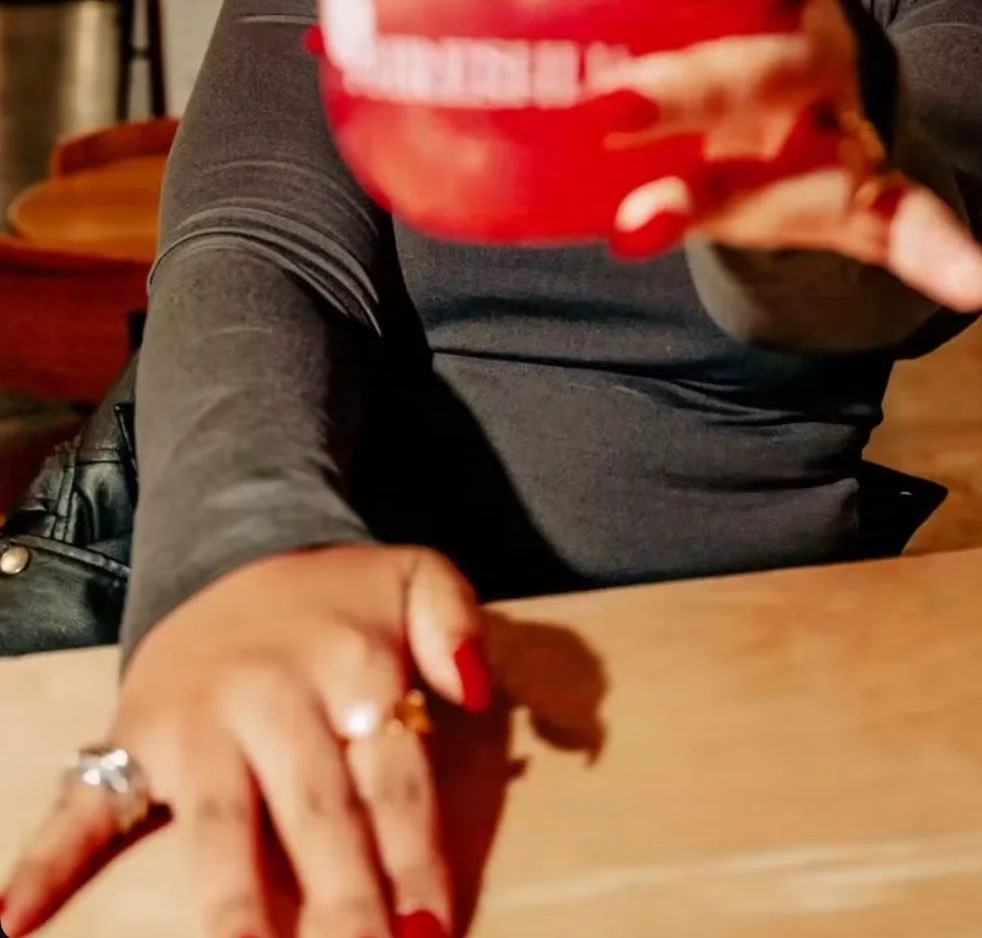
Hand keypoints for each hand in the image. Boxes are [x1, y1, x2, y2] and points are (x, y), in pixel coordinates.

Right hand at [0, 542, 492, 937]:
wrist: (231, 544)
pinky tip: (20, 919)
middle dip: (341, 902)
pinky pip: (83, 806)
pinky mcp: (130, 737)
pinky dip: (48, 863)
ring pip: (217, 830)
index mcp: (350, 663)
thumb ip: (458, 623)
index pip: (392, 779)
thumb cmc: (338, 600)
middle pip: (314, 814)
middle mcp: (272, 695)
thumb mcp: (416, 577)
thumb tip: (475, 691)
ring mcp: (195, 722)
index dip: (414, 856)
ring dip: (233, 910)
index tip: (432, 928)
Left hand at [595, 0, 981, 312]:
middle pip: (780, 61)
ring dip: (725, 193)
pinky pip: (911, 221)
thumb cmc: (708, 11)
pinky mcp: (862, 195)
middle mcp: (828, 43)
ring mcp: (848, 123)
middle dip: (691, 88)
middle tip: (601, 102)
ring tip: (637, 222)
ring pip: (813, 152)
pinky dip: (946, 252)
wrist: (802, 83)